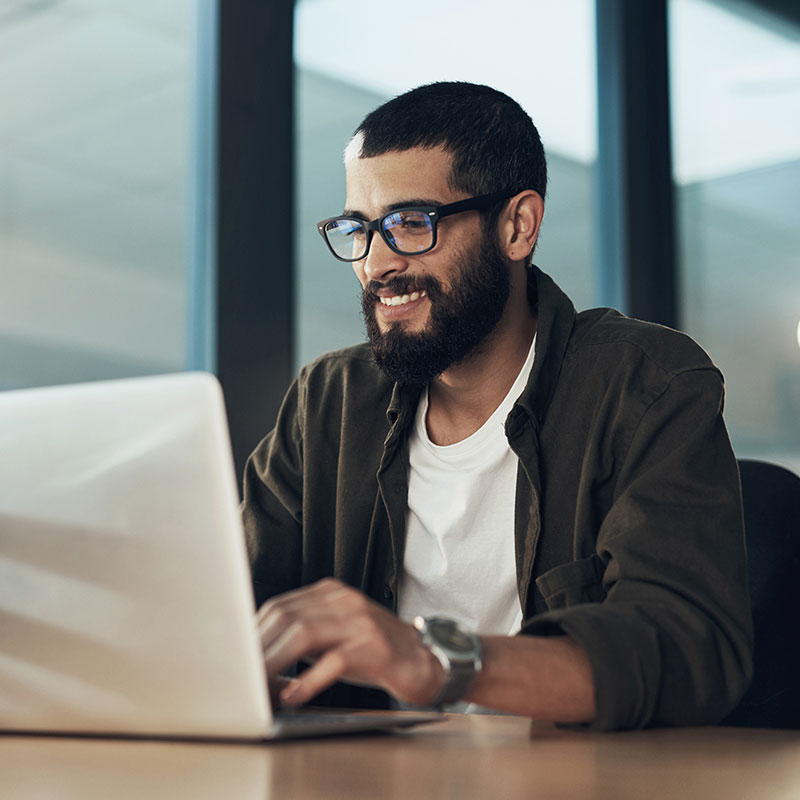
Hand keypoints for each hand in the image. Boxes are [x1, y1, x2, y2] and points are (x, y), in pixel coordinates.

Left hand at [256, 578, 443, 707]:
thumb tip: (256, 655)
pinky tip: (294, 696)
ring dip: (275, 664)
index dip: (253, 634)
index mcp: (330, 593)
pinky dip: (308, 680)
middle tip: (241, 679)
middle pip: (286, 617)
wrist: (424, 659)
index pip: (279, 606)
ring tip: (260, 689)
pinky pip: (333, 661)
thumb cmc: (374, 651)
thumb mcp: (335, 634)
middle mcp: (343, 600)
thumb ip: (302, 635)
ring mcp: (360, 621)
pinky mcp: (374, 647)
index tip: (236, 659)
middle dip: (258, 650)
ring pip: (304, 634)